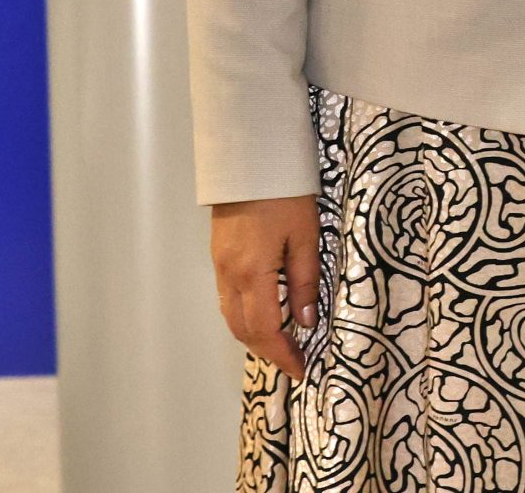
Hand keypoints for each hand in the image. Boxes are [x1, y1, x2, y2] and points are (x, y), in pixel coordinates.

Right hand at [210, 194, 319, 379]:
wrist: (250, 155)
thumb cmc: (284, 191)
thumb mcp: (306, 236)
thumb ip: (304, 282)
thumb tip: (306, 323)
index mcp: (252, 272)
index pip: (264, 330)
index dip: (283, 355)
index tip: (302, 369)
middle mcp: (229, 274)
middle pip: (242, 329)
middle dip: (268, 352)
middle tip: (294, 362)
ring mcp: (220, 264)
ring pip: (231, 315)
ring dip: (255, 336)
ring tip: (283, 344)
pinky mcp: (219, 254)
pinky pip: (227, 298)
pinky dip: (245, 315)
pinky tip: (265, 314)